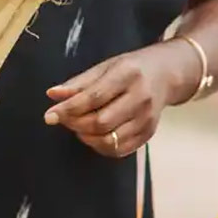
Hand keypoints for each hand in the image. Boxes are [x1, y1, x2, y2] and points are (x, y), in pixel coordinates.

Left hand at [44, 44, 194, 158]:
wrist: (167, 74)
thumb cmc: (131, 68)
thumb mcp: (105, 67)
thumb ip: (79, 83)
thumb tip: (52, 95)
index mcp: (128, 75)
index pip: (94, 97)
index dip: (69, 109)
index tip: (49, 115)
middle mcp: (141, 98)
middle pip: (101, 122)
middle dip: (75, 124)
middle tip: (63, 119)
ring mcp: (147, 119)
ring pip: (109, 140)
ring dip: (86, 137)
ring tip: (77, 126)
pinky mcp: (149, 134)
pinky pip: (119, 150)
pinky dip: (100, 146)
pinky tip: (92, 134)